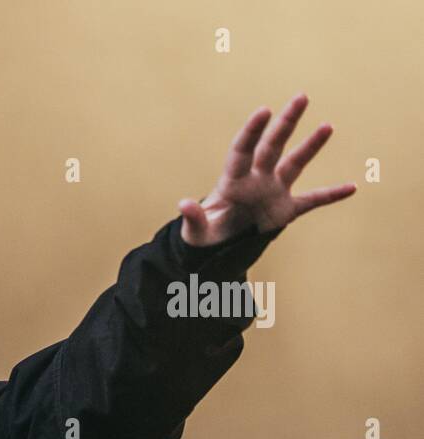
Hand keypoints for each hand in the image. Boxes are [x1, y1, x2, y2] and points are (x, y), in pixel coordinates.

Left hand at [179, 92, 355, 246]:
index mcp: (232, 182)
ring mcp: (273, 191)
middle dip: (286, 122)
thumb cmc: (204, 235)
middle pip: (272, 146)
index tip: (263, 111)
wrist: (219, 246)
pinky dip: (331, 195)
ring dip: (311, 146)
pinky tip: (352, 187)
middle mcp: (256, 179)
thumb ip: (194, 218)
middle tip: (301, 97)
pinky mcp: (286, 209)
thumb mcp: (196, 232)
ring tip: (328, 126)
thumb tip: (183, 204)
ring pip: (295, 163)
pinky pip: (312, 200)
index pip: (242, 150)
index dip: (252, 131)